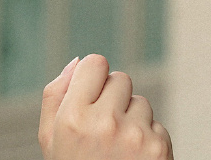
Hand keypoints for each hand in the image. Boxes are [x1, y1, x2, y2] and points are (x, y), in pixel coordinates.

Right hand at [39, 54, 171, 159]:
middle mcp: (104, 123)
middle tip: (103, 129)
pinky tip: (133, 159)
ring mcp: (135, 135)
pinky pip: (157, 124)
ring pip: (141, 102)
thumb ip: (56, 95)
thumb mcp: (51, 138)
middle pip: (120, 79)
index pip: (95, 63)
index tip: (91, 95)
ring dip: (132, 119)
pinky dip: (148, 139)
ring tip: (117, 148)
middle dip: (114, 98)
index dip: (93, 78)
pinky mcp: (160, 147)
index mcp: (73, 117)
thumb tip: (78, 61)